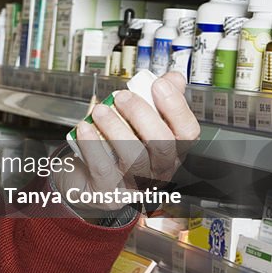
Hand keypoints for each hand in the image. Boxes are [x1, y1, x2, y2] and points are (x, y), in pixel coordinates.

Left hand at [58, 72, 199, 210]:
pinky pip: (103, 169)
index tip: (159, 84)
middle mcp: (158, 171)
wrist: (83, 179)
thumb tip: (173, 78)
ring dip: (116, 128)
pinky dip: (92, 145)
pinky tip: (84, 127)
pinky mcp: (109, 194)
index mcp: (171, 152)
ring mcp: (135, 186)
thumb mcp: (136, 124)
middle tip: (122, 96)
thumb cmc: (113, 149)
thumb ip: (156, 101)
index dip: (176, 107)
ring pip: (134, 157)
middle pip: (162, 145)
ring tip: (100, 110)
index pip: (188, 132)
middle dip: (143, 115)